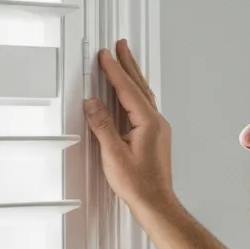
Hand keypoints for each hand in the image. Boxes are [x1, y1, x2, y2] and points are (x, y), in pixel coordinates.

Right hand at [82, 39, 178, 221]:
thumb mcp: (113, 154)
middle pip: (139, 86)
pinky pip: (143, 106)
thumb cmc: (138, 184)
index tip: (106, 55)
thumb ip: (102, 125)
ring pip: (143, 95)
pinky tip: (128, 93)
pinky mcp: (154, 136)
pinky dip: (134, 92)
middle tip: (122, 46)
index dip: (115, 70)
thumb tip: (92, 103)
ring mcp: (157, 129)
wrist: (155, 203)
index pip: (128, 89)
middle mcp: (156, 122)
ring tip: (124, 62)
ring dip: (132, 76)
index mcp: (148, 122)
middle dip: (128, 64)